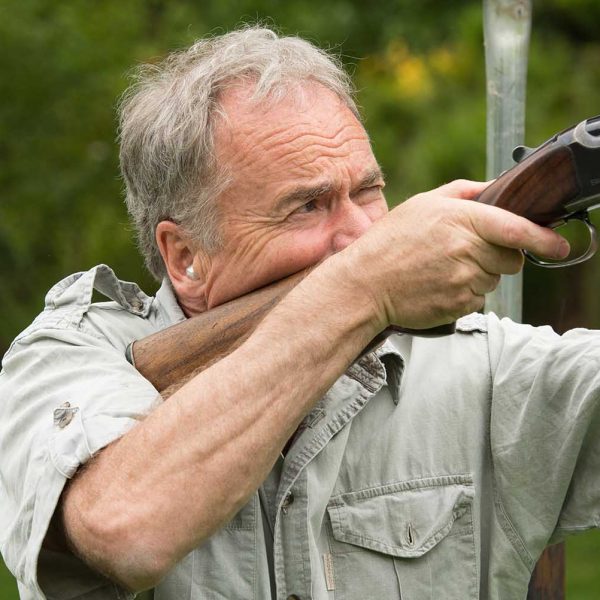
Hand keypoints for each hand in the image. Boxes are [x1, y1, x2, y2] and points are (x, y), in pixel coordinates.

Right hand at [339, 179, 569, 329]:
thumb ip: (464, 192)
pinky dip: (467, 293)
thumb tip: (497, 187)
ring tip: (445, 268)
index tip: (560, 245)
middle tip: (468, 252)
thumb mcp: (422, 204)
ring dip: (481, 274)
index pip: (516, 229)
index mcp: (460, 220)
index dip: (544, 239)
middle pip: (512, 258)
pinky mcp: (458, 306)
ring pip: (495, 279)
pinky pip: (479, 299)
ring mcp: (463, 281)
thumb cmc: (389, 242)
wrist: (364, 284)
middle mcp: (465, 251)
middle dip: (500, 255)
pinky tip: (440, 284)